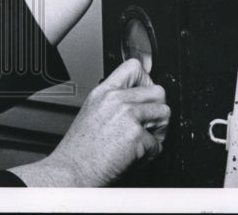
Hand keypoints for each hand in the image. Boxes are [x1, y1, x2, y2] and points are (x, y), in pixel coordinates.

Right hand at [10, 58, 169, 186]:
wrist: (73, 170)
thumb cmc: (80, 148)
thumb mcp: (93, 111)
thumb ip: (114, 101)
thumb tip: (139, 100)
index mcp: (104, 91)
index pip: (134, 66)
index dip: (146, 80)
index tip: (145, 95)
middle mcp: (116, 99)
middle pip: (157, 90)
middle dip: (157, 109)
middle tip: (147, 124)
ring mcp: (127, 115)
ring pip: (164, 113)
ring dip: (159, 130)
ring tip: (143, 140)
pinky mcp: (136, 135)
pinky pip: (159, 143)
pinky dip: (151, 153)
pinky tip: (135, 156)